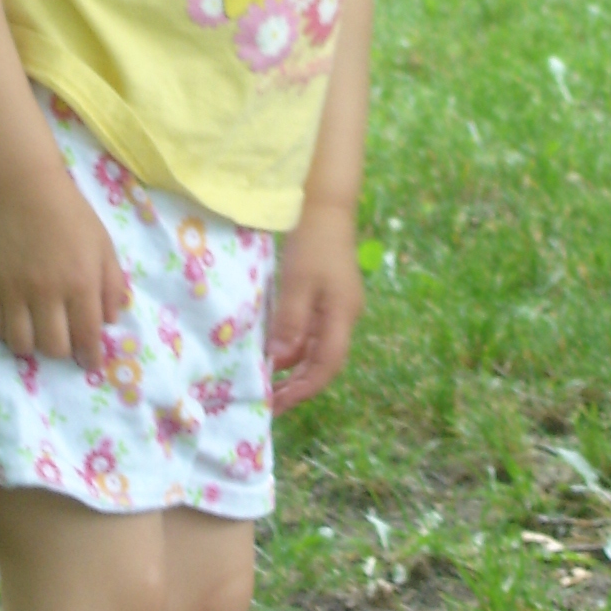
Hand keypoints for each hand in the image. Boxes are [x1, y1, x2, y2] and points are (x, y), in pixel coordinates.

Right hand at [0, 173, 129, 370]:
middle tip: (65, 341)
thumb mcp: (104, 246)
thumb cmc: (71, 216)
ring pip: (21, 344)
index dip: (91, 356)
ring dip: (33, 347)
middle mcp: (48, 292)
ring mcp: (16, 291)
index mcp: (81, 282)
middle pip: (54, 347)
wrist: (25, 190)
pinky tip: (15, 323)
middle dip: (64, 351)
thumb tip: (110, 321)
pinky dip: (5, 333)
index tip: (91, 362)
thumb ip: (112, 285)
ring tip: (38, 335)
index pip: (88, 336)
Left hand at [269, 198, 364, 413]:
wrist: (326, 206)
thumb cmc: (312, 243)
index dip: (304, 389)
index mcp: (342, 316)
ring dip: (294, 366)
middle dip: (298, 384)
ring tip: (267, 382)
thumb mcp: (296, 283)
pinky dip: (293, 344)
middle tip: (269, 401)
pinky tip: (273, 349)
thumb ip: (289, 323)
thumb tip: (278, 362)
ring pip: (316, 347)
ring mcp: (337, 306)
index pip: (327, 366)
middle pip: (323, 361)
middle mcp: (344, 316)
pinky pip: (311, 330)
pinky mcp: (327, 295)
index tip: (277, 404)